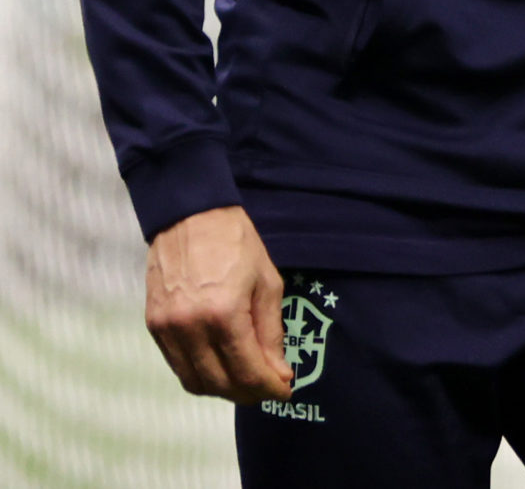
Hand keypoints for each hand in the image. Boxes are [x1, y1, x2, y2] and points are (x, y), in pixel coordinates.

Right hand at [144, 205, 291, 401]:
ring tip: (246, 381)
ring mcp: (166, 328)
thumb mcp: (267, 283)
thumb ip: (271, 332)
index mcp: (223, 313)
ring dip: (222, 389)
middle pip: (219, 384)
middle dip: (248, 394)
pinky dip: (200, 374)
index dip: (269, 388)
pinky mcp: (153, 325)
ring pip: (194, 381)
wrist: (190, 216)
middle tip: (268, 389)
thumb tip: (278, 372)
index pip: (247, 371)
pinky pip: (177, 365)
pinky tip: (221, 366)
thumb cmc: (236, 244)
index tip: (285, 391)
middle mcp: (189, 327)